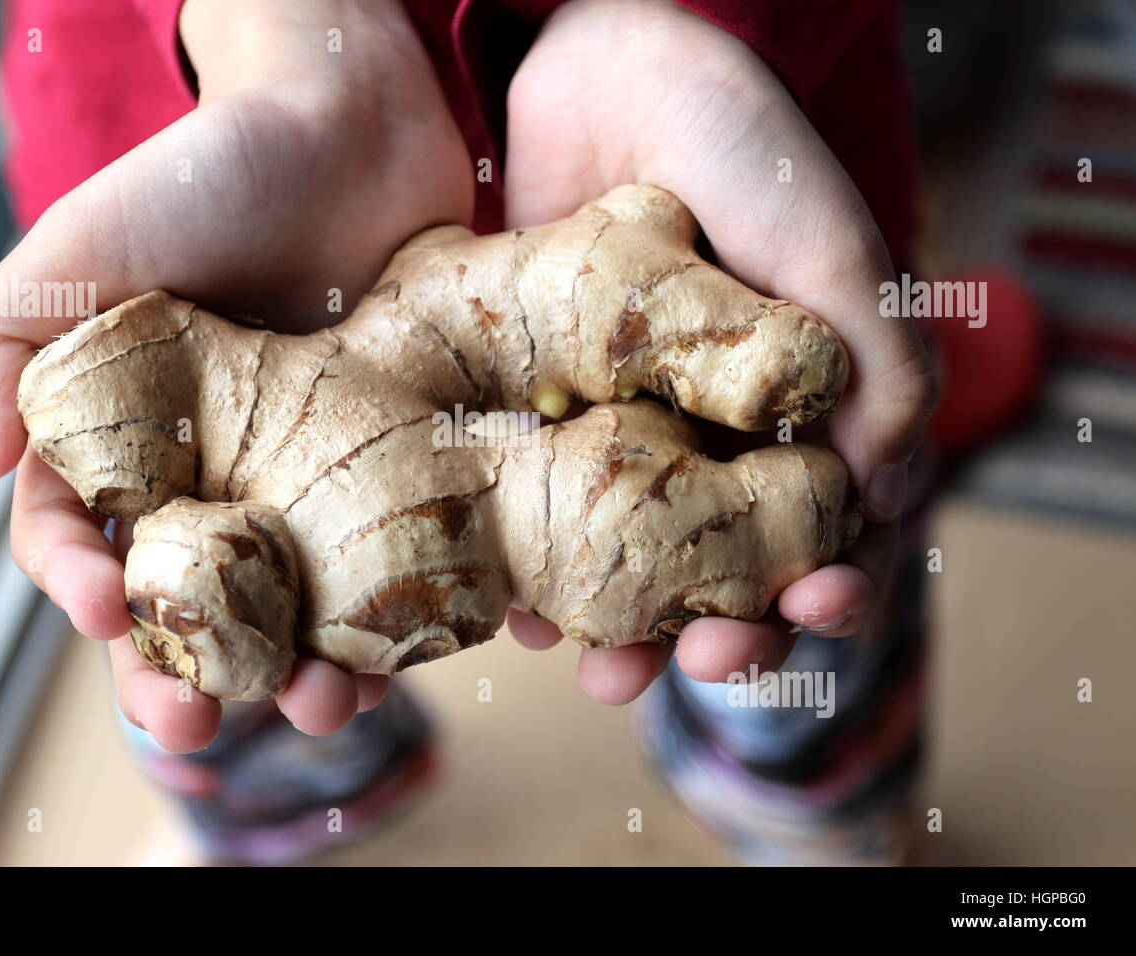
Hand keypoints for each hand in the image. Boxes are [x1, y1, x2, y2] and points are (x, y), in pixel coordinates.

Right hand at [0, 0, 472, 749]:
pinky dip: (415, 610)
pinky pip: (404, 554)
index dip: (88, 589)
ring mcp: (315, 478)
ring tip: (332, 700)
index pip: (90, 541)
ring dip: (311, 667)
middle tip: (210, 721)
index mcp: (131, 442)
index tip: (110, 617)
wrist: (346, 120)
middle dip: (199, 674)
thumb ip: (9, 344)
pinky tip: (426, 648)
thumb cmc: (202, 170)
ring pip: (307, 603)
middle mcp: (222, 476)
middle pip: (201, 604)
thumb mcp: (79, 242)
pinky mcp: (399, 466)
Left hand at [504, 0, 936, 701]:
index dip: (825, 582)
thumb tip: (890, 501)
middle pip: (724, 562)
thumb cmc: (742, 145)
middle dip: (722, 623)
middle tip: (706, 656)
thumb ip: (875, 364)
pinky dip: (534, 567)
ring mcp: (623, 425)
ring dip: (623, 624)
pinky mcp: (541, 410)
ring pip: (628, 554)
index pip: (827, 523)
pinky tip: (522, 613)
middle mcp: (711, 428)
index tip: (808, 614)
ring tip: (603, 670)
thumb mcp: (826, 247)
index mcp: (797, 404)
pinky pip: (540, 506)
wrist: (608, 65)